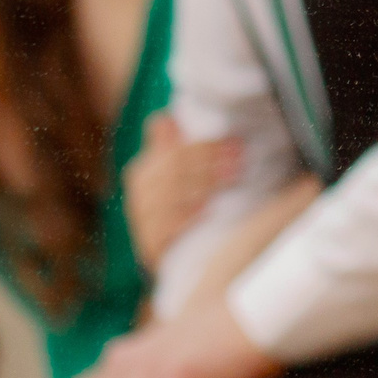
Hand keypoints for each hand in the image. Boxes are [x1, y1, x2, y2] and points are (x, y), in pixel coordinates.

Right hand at [123, 113, 240, 268]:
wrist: (177, 260)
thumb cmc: (183, 209)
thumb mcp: (179, 176)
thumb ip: (171, 147)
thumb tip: (165, 118)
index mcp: (144, 172)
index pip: (172, 152)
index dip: (204, 146)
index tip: (235, 144)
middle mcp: (138, 196)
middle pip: (172, 172)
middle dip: (208, 163)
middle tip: (239, 161)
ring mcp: (141, 223)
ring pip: (168, 198)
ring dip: (202, 186)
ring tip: (232, 180)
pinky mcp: (149, 249)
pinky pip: (162, 231)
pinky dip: (184, 219)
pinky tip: (206, 211)